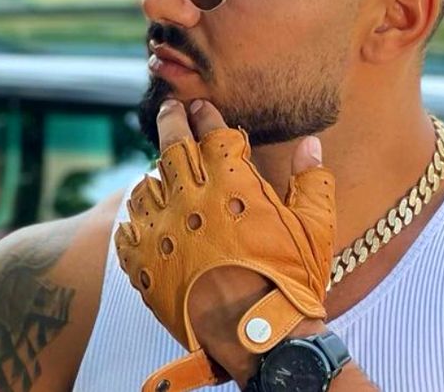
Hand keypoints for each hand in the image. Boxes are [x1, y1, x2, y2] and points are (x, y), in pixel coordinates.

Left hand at [114, 98, 335, 391]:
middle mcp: (192, 198)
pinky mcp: (144, 262)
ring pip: (147, 185)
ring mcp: (163, 229)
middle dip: (172, 121)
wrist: (259, 337)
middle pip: (172, 145)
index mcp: (232, 184)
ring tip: (158, 170)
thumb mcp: (315, 227)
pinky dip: (134, 218)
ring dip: (154, 173)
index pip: (212, 133)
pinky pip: (128, 229)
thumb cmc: (291, 283)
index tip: (201, 105)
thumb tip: (311, 144)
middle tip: (171, 109)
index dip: (207, 115)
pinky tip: (141, 217)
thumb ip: (312, 180)